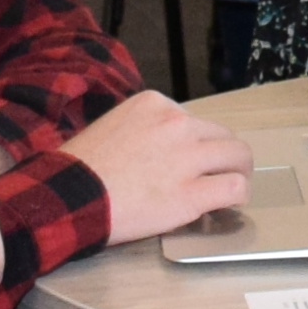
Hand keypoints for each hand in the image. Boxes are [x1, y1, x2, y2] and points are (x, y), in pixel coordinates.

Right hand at [71, 90, 253, 248]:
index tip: (192, 159)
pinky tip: (230, 204)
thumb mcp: (114, 125)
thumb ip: (147, 129)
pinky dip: (238, 195)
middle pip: (222, 135)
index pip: (194, 120)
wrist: (68, 197)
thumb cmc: (81, 168)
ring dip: (239, 172)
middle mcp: (176, 124)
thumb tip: (166, 148)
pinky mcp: (191, 193)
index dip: (197, 143)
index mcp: (155, 105)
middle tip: (225, 172)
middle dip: (225, 155)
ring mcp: (185, 158)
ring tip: (235, 186)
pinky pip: (234, 188)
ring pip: (238, 157)